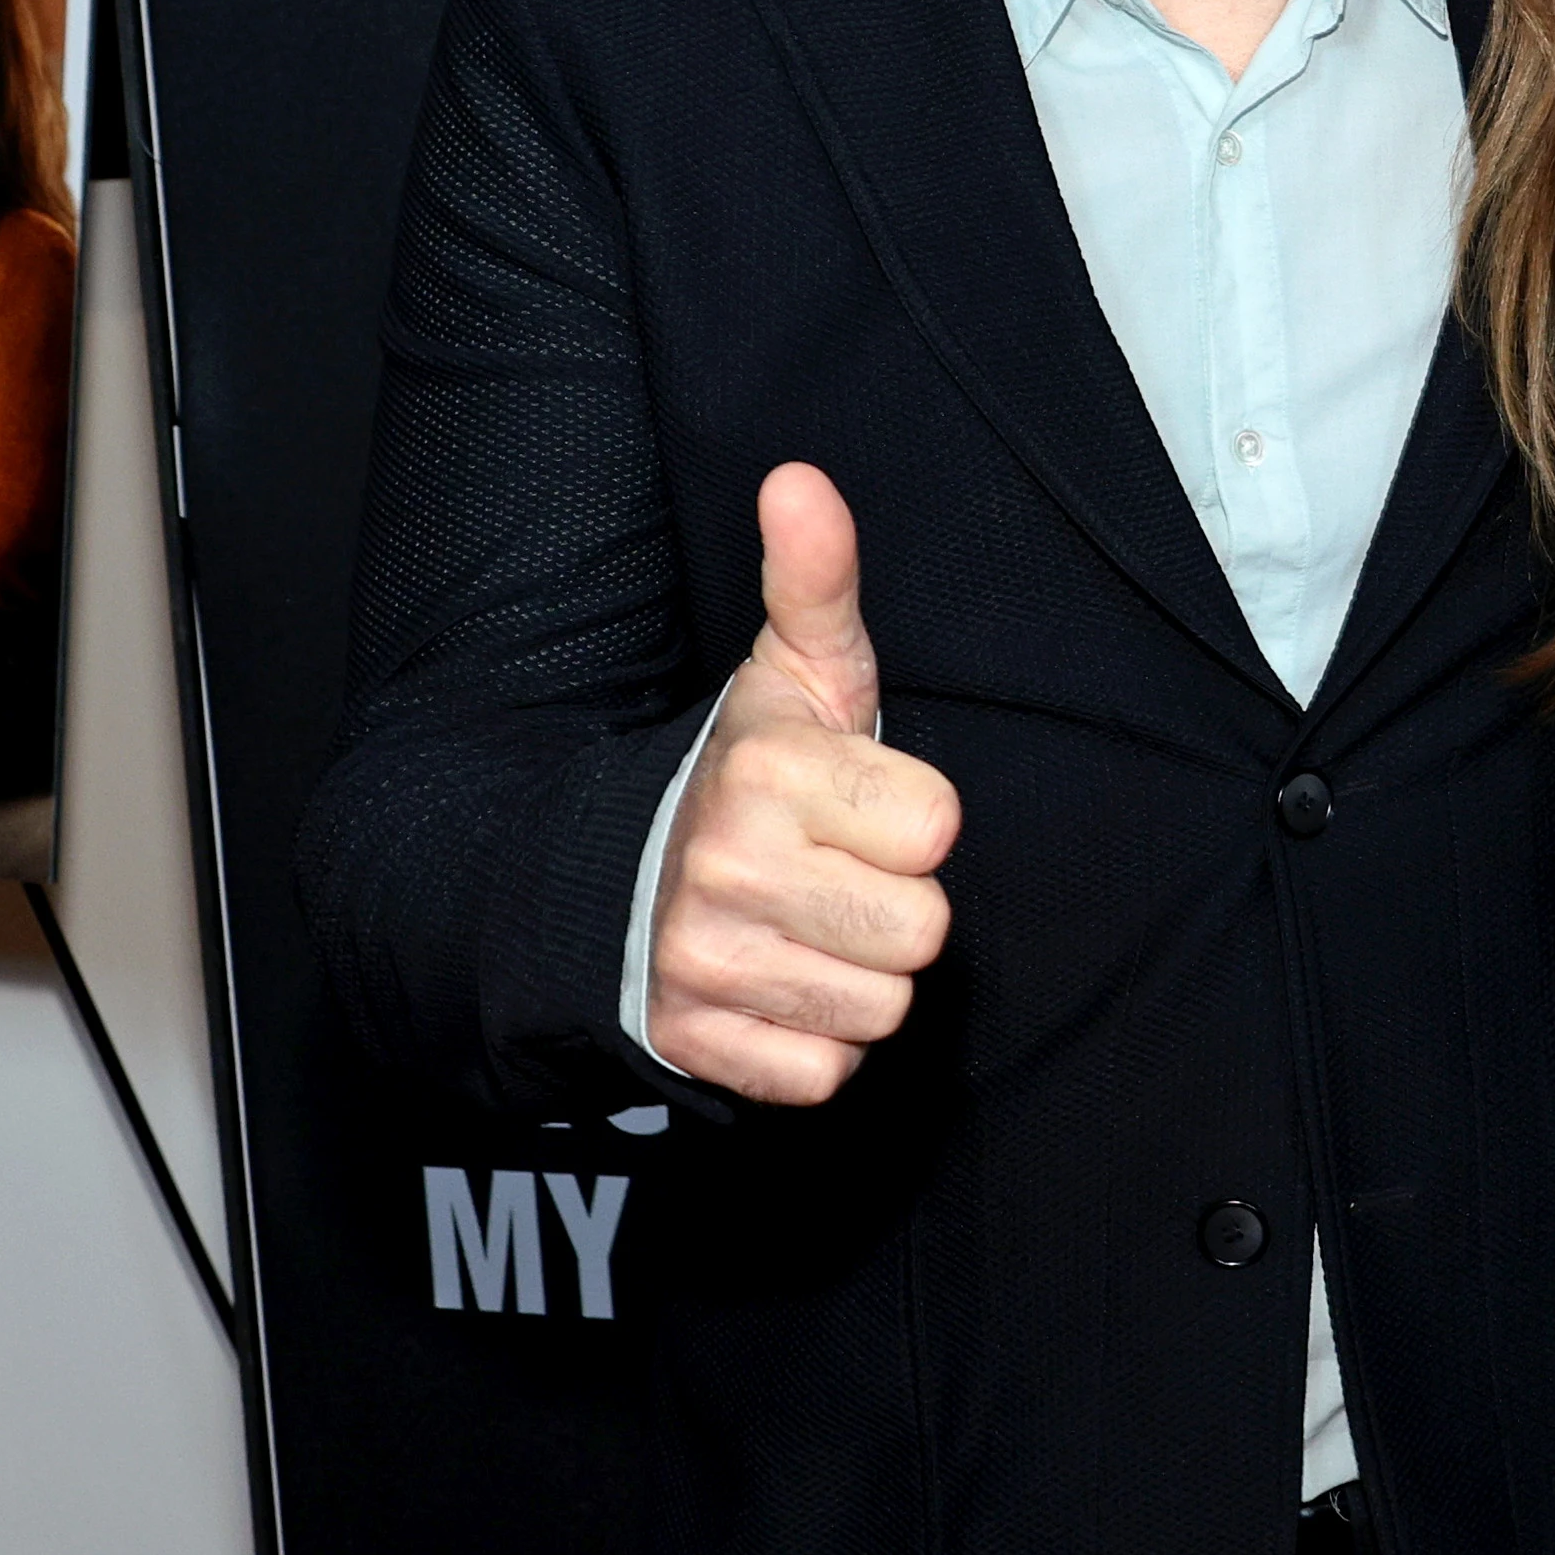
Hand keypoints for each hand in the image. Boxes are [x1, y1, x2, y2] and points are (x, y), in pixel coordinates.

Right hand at [646, 462, 960, 1106]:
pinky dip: (812, 1044)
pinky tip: (780, 986)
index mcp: (768, 771)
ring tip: (809, 928)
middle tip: (837, 874)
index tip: (863, 808)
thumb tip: (800, 479)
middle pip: (921, 932)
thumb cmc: (747, 773)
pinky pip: (823, 1075)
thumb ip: (815, 579)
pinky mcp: (693, 1045)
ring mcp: (704, 963)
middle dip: (893, 908)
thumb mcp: (792, 672)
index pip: (937, 828)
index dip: (912, 822)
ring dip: (856, 979)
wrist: (617, 880)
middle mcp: (727, 867)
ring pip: (879, 1010)